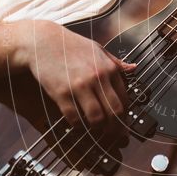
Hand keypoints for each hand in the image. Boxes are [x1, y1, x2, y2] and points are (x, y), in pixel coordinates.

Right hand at [21, 21, 135, 127]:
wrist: (42, 41)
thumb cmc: (71, 45)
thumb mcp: (97, 49)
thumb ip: (116, 62)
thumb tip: (134, 68)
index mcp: (108, 68)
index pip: (124, 99)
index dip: (125, 114)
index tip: (123, 122)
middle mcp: (96, 78)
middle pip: (114, 112)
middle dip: (116, 128)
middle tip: (114, 135)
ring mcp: (79, 86)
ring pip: (96, 118)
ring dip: (98, 128)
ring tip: (97, 130)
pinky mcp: (61, 93)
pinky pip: (74, 117)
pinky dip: (78, 125)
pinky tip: (78, 124)